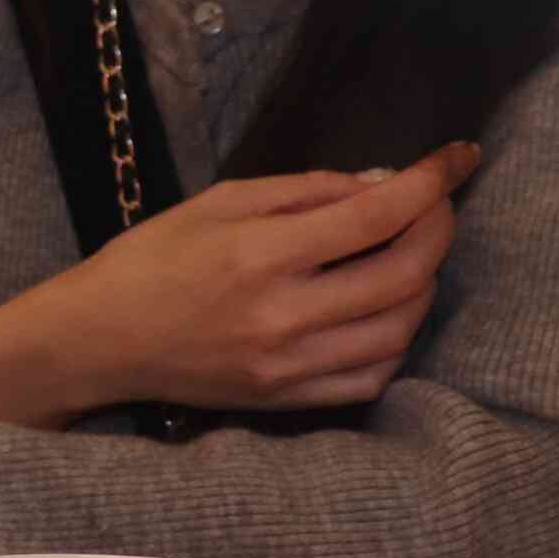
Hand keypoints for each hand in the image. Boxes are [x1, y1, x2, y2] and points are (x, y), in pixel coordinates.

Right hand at [55, 141, 479, 411]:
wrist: (100, 340)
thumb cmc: (152, 259)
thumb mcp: (219, 202)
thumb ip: (305, 191)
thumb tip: (382, 185)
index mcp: (259, 255)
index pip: (375, 216)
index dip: (430, 182)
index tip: (458, 157)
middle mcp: (282, 316)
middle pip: (404, 274)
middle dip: (437, 230)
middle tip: (436, 205)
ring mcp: (287, 365)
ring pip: (400, 329)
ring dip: (423, 286)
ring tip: (411, 256)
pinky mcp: (287, 399)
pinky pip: (372, 376)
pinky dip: (397, 340)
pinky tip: (385, 311)